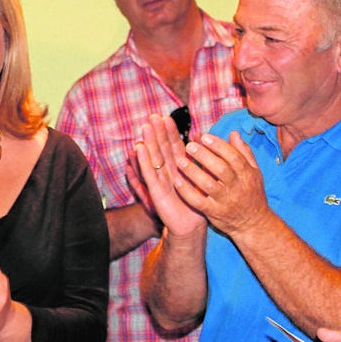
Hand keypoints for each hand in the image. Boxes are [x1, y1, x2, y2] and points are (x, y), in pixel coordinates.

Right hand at [132, 114, 205, 237]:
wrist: (191, 225)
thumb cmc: (196, 201)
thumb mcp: (199, 177)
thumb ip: (198, 159)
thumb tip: (201, 136)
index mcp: (179, 167)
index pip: (174, 146)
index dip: (169, 132)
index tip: (165, 117)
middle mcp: (167, 171)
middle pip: (162, 148)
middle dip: (157, 133)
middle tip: (152, 117)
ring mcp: (160, 180)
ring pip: (154, 158)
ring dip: (149, 142)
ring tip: (144, 127)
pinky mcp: (155, 191)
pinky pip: (148, 173)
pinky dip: (143, 160)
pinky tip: (139, 148)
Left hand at [174, 131, 269, 236]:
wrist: (253, 223)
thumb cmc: (252, 193)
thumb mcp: (254, 172)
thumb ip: (244, 152)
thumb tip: (233, 133)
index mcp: (247, 174)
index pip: (233, 156)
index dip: (218, 145)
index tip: (204, 137)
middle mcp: (236, 187)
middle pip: (220, 169)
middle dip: (204, 156)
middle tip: (189, 146)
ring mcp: (225, 201)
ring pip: (208, 185)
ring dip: (192, 172)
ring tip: (179, 161)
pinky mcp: (214, 213)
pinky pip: (198, 202)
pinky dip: (187, 191)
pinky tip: (176, 181)